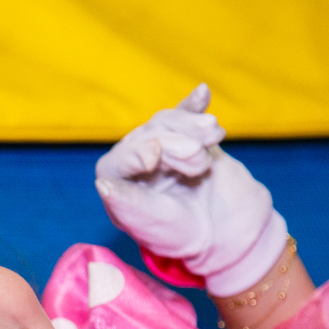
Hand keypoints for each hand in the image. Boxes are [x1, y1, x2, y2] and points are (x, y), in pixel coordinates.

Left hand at [95, 83, 287, 297]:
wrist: (226, 230)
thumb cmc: (184, 234)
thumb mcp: (156, 223)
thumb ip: (129, 204)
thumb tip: (103, 185)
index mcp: (118, 185)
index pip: (120, 159)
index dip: (137, 154)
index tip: (156, 154)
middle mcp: (134, 162)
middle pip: (148, 136)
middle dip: (175, 143)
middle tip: (201, 161)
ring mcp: (161, 147)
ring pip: (168, 123)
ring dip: (191, 126)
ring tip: (215, 135)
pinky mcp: (185, 137)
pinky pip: (185, 115)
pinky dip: (193, 106)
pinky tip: (202, 94)